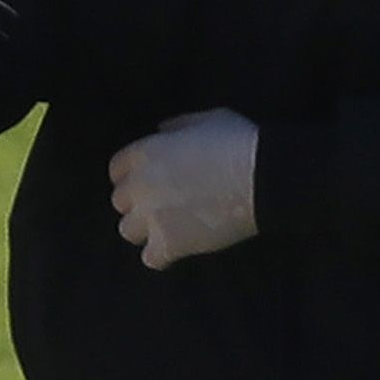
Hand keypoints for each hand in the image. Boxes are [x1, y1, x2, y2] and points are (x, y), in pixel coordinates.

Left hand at [110, 110, 260, 265]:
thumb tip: (162, 130)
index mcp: (146, 152)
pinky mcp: (169, 244)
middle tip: (163, 206)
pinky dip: (162, 256)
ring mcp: (152, 217)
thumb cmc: (239, 142)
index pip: (117, 170)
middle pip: (121, 202)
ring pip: (128, 231)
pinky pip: (150, 259)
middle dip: (139, 203)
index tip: (148, 182)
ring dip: (145, 230)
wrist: (262, 176)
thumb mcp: (207, 120)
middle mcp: (141, 185)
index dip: (133, 176)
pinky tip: (177, 250)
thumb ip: (178, 126)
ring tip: (168, 229)